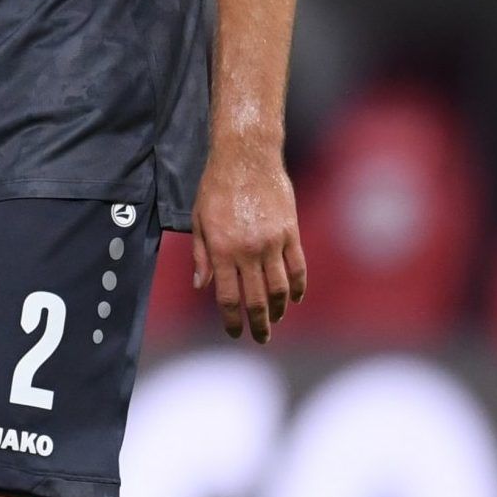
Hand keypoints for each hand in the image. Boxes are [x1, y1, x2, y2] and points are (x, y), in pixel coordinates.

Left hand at [192, 140, 305, 342]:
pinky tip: (293, 298)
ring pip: (280, 288)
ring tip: (275, 319)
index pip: (227, 296)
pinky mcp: (291, 233)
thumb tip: (201, 286)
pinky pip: (298, 268)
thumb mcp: (198, 220)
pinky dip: (297, 287)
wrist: (246, 159)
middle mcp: (248, 251)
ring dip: (278, 309)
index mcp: (221, 250)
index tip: (235, 332)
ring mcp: (272, 243)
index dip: (232, 319)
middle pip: (256, 299)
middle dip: (258, 323)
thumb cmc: (216, 188)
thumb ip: (201, 255)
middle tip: (260, 338)